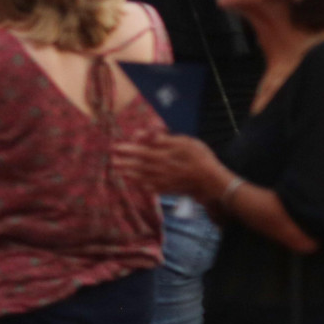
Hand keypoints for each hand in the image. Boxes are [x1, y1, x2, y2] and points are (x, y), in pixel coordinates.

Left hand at [111, 134, 231, 199]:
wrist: (211, 182)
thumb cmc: (200, 158)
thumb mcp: (184, 142)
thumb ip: (161, 139)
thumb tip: (140, 134)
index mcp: (162, 155)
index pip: (140, 151)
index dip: (127, 149)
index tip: (115, 147)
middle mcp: (159, 168)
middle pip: (138, 164)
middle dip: (124, 162)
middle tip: (111, 160)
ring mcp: (163, 180)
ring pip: (142, 176)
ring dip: (128, 173)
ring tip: (117, 171)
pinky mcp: (168, 189)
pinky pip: (151, 188)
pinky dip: (142, 186)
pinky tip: (135, 184)